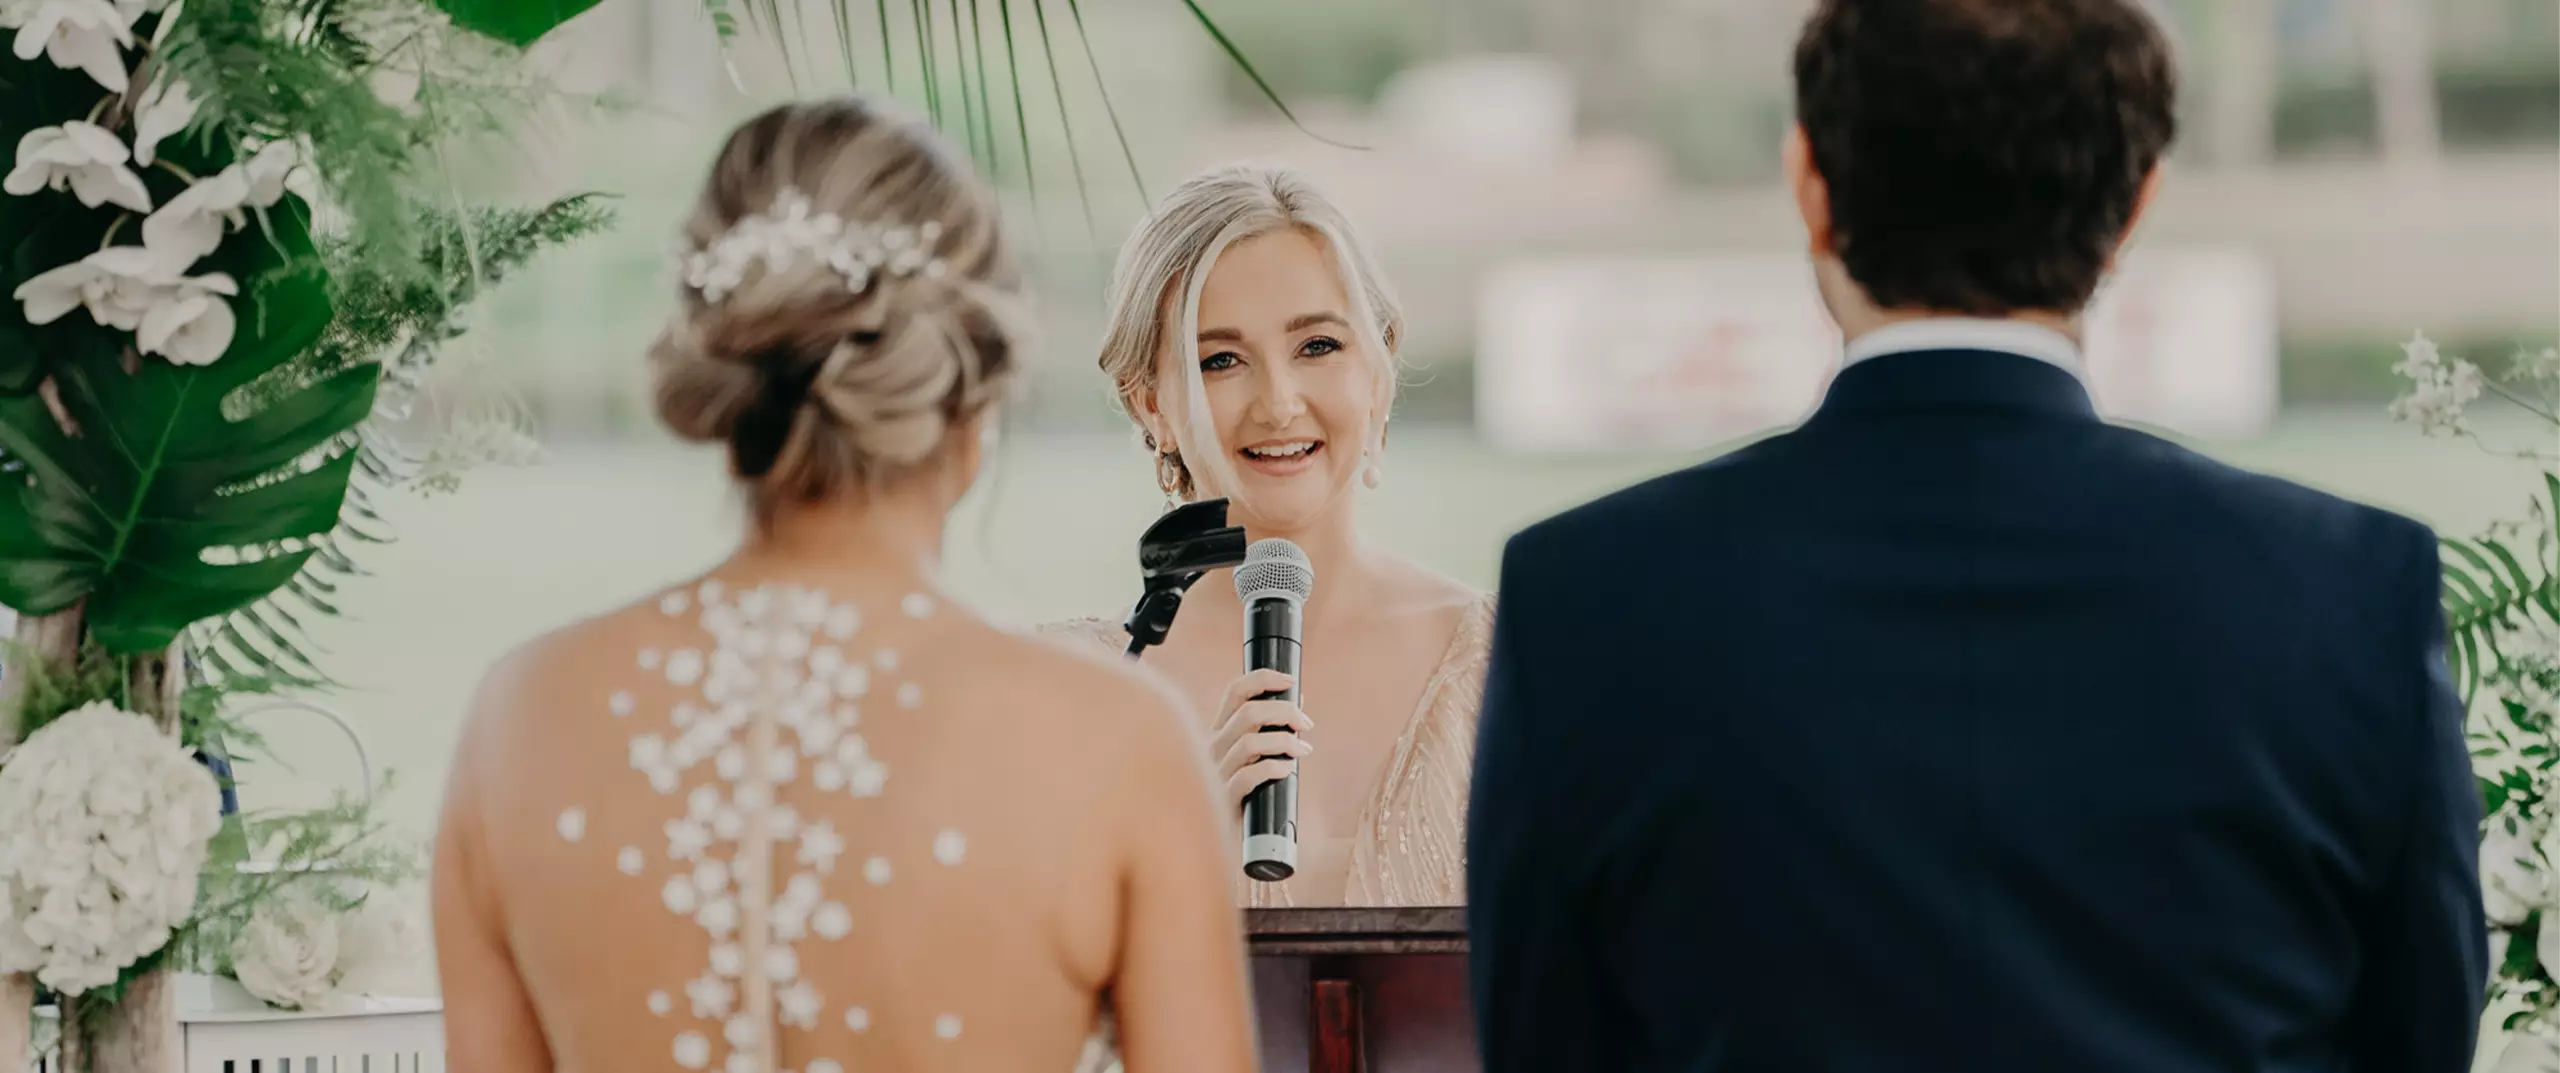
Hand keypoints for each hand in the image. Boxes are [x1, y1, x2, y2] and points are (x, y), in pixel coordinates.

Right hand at [1208, 668, 1311, 807]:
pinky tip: (1286, 771)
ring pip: (1250, 742)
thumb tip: (1297, 704)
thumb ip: (1270, 731)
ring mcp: (1214, 773)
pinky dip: (1273, 768)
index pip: (1235, 692)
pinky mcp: (1223, 799)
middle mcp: (1212, 748)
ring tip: (1303, 749)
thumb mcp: (1252, 756)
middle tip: (1306, 723)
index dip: (1264, 678)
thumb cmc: (1245, 792)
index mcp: (1219, 732)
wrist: (1227, 836)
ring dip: (1285, 741)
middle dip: (1285, 711)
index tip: (1291, 681)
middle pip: (1248, 712)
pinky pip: (1248, 776)